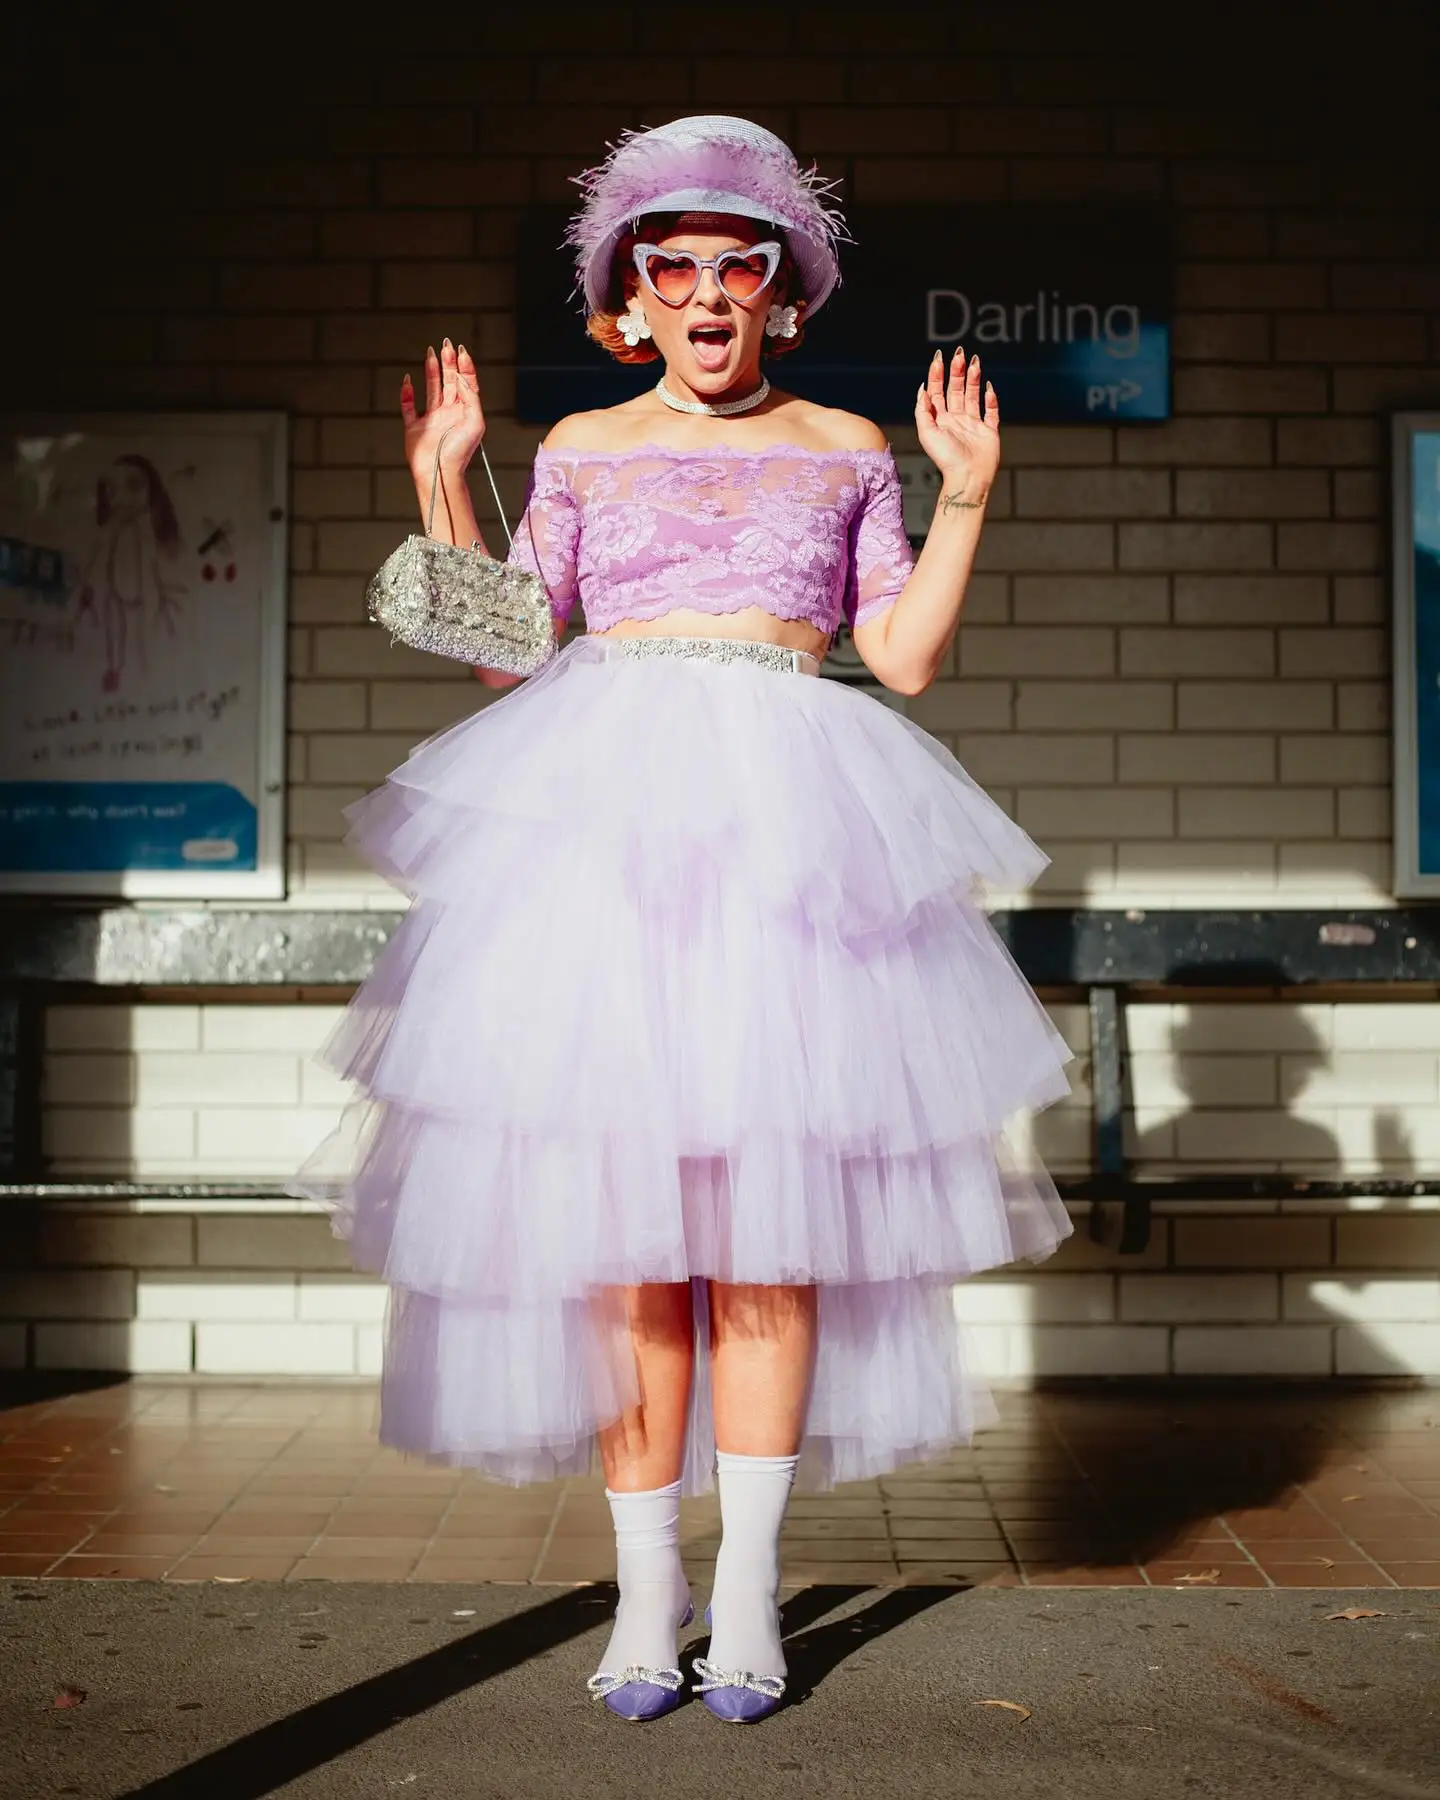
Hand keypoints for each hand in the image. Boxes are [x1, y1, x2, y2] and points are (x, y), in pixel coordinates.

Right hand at [401, 338, 485, 492]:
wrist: (439, 472)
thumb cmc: (459, 453)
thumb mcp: (475, 422)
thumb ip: (471, 397)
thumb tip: (461, 377)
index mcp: (464, 413)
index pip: (466, 384)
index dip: (465, 366)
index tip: (461, 350)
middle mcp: (448, 413)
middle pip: (449, 382)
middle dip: (448, 363)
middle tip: (446, 345)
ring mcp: (431, 419)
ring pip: (431, 389)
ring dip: (431, 371)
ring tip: (431, 354)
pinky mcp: (414, 427)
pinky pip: (408, 406)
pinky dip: (406, 393)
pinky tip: (408, 381)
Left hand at [915, 348, 1000, 501]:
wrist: (967, 476)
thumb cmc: (946, 458)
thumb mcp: (926, 433)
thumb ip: (923, 410)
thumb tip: (922, 389)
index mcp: (940, 420)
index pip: (938, 392)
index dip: (937, 375)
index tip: (939, 358)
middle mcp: (956, 420)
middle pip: (956, 390)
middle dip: (957, 372)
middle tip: (960, 355)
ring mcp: (973, 425)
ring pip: (973, 396)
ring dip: (973, 379)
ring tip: (974, 363)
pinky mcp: (989, 431)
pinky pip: (992, 412)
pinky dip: (991, 399)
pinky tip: (989, 387)